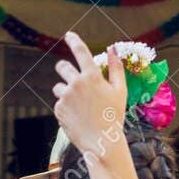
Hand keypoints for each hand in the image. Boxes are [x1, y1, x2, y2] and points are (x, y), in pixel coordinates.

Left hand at [52, 31, 128, 155]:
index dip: (74, 41)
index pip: (80, 51)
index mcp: (92, 76)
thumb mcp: (120, 90)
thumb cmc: (114, 116)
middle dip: (64, 68)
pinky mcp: (58, 109)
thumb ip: (116, 68)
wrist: (101, 142)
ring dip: (65, 91)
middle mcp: (76, 83)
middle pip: (62, 66)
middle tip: (70, 76)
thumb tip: (113, 48)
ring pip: (59, 87)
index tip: (69, 35)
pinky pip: (59, 103)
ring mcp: (65, 96)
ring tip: (79, 106)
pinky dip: (66, 108)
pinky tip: (77, 117)